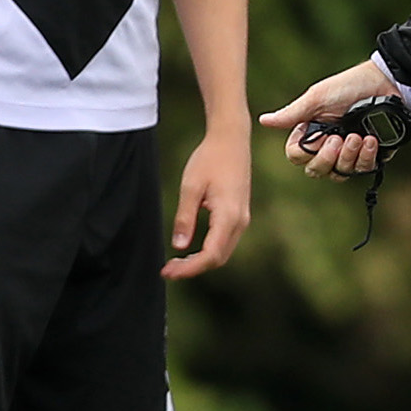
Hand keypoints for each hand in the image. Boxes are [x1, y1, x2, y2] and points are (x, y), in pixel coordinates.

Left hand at [166, 123, 253, 277]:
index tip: (168, 271)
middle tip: (168, 270)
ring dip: (201, 261)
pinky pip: (225, 241)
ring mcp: (242, 218)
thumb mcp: (191, 187)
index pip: (210, 255)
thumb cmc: (210, 159)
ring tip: (176, 262)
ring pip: (223, 252)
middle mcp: (240, 221)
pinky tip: (191, 249)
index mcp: (228, 215)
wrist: (231, 139)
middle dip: (193, 268)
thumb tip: (179, 246)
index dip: (189, 268)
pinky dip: (209, 251)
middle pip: (218, 258)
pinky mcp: (240, 214)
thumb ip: (185, 217)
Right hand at [260, 58, 400, 178]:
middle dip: (328, 158)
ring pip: (340, 174)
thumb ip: (293, 114)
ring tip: (358, 137)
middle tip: (339, 139)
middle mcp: (328, 146)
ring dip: (348, 157)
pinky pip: (363, 170)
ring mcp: (349, 153)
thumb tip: (263, 120)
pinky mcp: (369, 156)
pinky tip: (371, 140)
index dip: (306, 152)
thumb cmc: (349, 86)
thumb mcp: (318, 98)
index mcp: (311, 132)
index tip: (320, 135)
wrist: (386, 83)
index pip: (297, 157)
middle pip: (316, 171)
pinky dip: (366, 157)